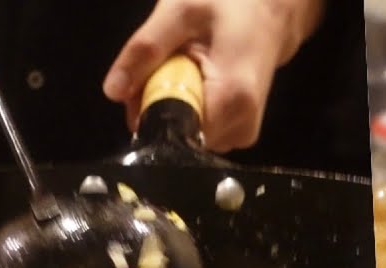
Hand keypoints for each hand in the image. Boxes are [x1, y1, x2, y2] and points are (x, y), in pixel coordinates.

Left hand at [103, 0, 325, 152]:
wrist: (272, 8)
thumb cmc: (231, 3)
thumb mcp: (179, 12)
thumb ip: (145, 49)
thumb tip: (113, 90)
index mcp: (232, 98)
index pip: (174, 132)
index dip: (148, 111)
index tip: (141, 85)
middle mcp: (242, 126)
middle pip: (178, 136)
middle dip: (157, 108)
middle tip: (161, 67)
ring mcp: (242, 133)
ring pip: (187, 135)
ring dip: (172, 106)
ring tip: (182, 68)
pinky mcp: (240, 132)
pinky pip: (199, 132)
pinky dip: (187, 109)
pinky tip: (193, 80)